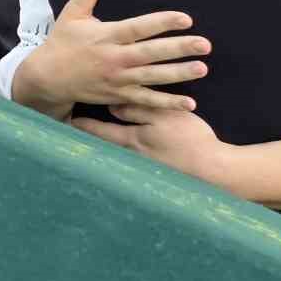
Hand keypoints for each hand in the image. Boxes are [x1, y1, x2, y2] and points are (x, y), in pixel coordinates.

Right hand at [12, 0, 208, 118]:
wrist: (47, 77)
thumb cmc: (61, 42)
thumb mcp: (72, 14)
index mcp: (105, 35)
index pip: (138, 28)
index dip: (162, 22)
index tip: (185, 18)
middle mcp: (114, 58)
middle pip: (151, 53)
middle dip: (179, 48)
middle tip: (205, 44)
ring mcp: (117, 79)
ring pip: (153, 77)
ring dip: (178, 74)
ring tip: (202, 68)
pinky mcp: (119, 96)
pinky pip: (146, 100)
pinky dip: (167, 103)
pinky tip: (189, 102)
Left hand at [72, 105, 232, 188]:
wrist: (214, 171)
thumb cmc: (191, 140)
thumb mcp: (165, 117)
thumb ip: (138, 110)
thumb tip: (112, 106)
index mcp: (132, 140)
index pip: (99, 130)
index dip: (81, 125)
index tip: (66, 119)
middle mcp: (132, 156)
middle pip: (102, 145)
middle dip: (86, 137)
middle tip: (69, 129)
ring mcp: (142, 167)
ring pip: (115, 154)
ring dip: (102, 146)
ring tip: (86, 141)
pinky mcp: (154, 174)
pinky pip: (129, 163)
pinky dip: (119, 157)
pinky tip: (116, 155)